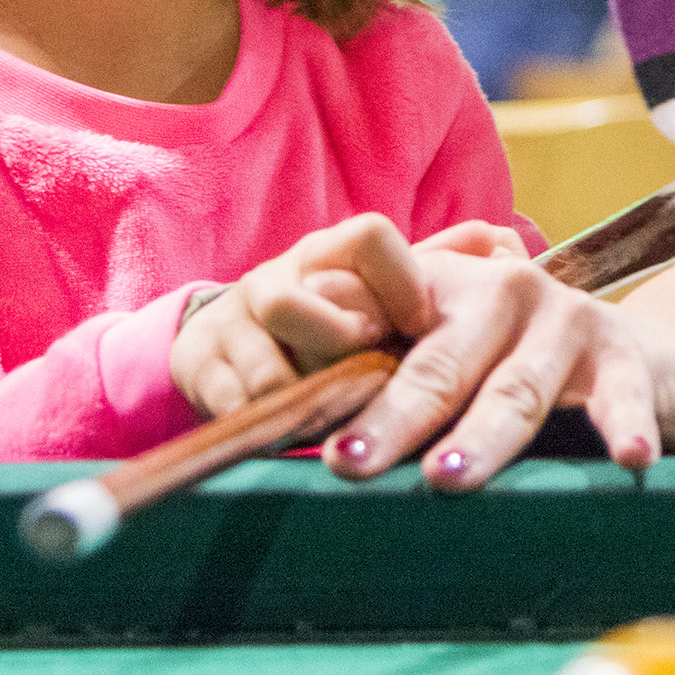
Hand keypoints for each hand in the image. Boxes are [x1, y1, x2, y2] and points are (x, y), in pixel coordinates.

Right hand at [168, 214, 420, 419]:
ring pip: (266, 374)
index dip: (402, 283)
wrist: (235, 339)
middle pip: (291, 307)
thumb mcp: (372, 306)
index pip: (369, 238)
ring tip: (336, 423)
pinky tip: (293, 436)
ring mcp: (231, 318)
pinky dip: (270, 430)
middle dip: (333, 350)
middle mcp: (274, 278)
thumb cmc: (331, 327)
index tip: (420, 327)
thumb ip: (416, 303)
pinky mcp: (197, 361)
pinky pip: (234, 407)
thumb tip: (477, 265)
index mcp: (329, 254)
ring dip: (306, 407)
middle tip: (368, 380)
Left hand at [320, 243, 674, 490]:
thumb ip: (383, 380)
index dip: (331, 366)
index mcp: (440, 294)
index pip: (375, 327)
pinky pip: (622, 395)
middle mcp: (500, 295)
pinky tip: (628, 459)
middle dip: (392, 416)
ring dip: (481, 437)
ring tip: (446, 478)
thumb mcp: (449, 359)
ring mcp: (565, 321)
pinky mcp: (626, 354)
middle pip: (437, 365)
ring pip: (515, 390)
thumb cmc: (521, 371)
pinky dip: (626, 426)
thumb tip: (290, 432)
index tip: (296, 423)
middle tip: (348, 462)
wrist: (646, 358)